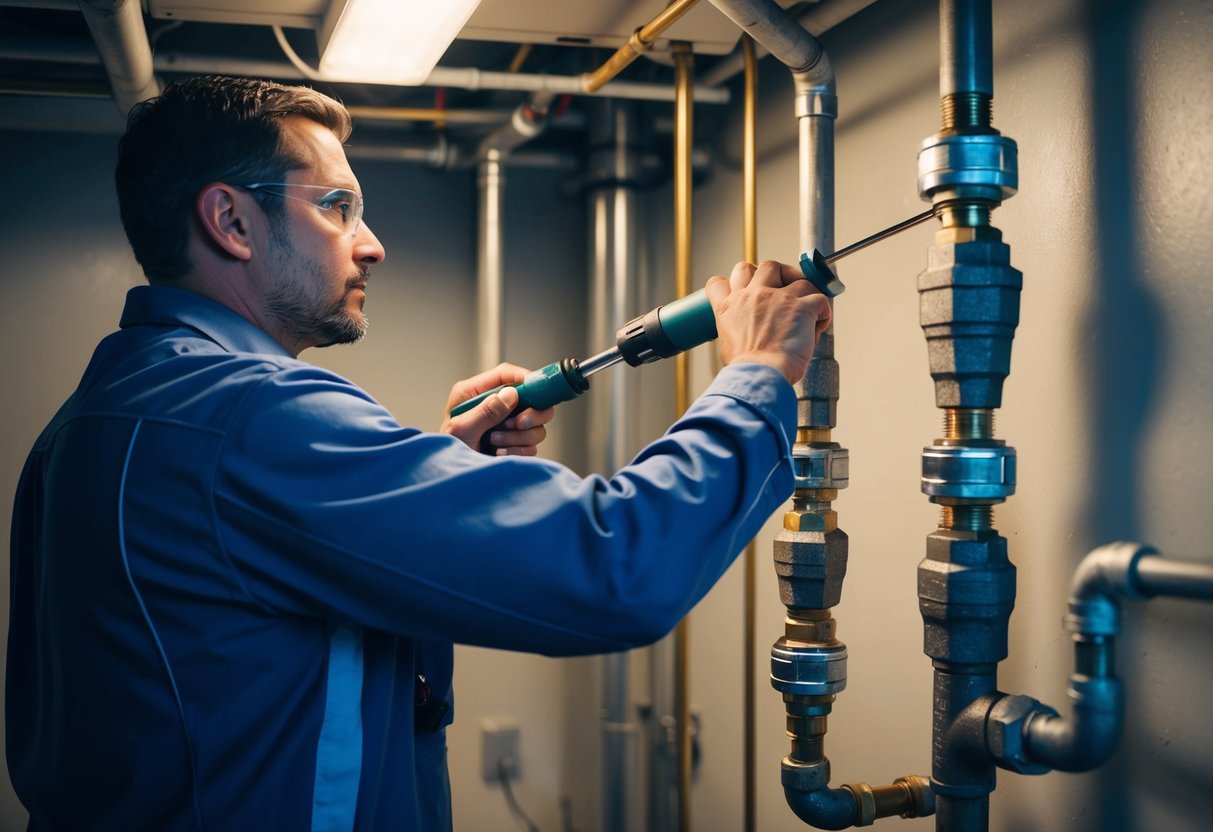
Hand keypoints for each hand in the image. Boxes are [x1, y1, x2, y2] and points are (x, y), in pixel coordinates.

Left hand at [440, 363, 555, 455]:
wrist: (452, 477)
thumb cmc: (447, 450)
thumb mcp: (462, 428)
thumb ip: (486, 411)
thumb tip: (511, 395)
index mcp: (475, 392)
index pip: (505, 374)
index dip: (524, 378)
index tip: (537, 388)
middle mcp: (493, 404)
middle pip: (531, 397)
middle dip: (530, 414)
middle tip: (518, 425)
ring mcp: (506, 423)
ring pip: (535, 423)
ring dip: (519, 436)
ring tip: (497, 443)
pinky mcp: (513, 441)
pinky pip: (531, 443)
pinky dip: (519, 450)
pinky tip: (500, 454)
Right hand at [705, 260, 832, 383]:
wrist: (760, 373)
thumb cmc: (747, 368)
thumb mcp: (727, 345)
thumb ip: (737, 331)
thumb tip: (751, 336)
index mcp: (730, 307)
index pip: (720, 282)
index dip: (734, 283)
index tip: (744, 290)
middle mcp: (752, 296)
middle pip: (765, 266)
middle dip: (778, 273)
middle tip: (785, 288)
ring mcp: (778, 298)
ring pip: (796, 276)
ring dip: (804, 289)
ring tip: (807, 306)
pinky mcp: (801, 307)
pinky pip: (819, 296)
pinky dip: (823, 310)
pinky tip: (819, 323)